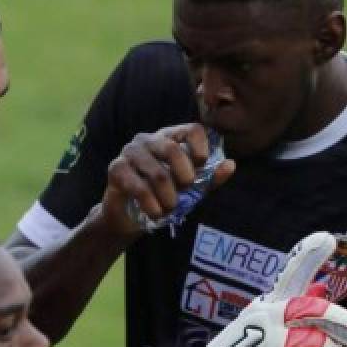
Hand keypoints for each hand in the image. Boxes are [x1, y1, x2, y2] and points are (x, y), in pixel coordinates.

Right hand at [100, 123, 235, 236]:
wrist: (130, 217)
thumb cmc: (162, 195)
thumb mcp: (192, 188)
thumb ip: (210, 177)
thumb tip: (231, 164)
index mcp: (170, 138)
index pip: (192, 129)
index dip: (202, 148)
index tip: (202, 167)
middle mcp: (148, 139)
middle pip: (172, 149)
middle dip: (184, 176)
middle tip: (185, 191)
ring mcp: (129, 152)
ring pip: (157, 173)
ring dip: (169, 198)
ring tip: (169, 208)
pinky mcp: (115, 168)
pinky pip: (139, 187)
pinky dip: (152, 205)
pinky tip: (156, 214)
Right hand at [112, 232, 346, 346]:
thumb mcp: (262, 323)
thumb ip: (292, 310)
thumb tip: (320, 290)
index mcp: (267, 305)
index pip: (290, 275)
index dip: (309, 256)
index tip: (327, 237)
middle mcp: (268, 318)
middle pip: (316, 311)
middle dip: (344, 323)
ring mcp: (270, 343)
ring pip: (322, 346)